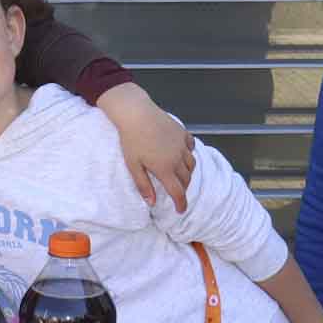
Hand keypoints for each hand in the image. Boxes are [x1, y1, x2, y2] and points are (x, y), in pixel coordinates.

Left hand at [97, 83, 194, 209]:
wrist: (136, 112)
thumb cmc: (130, 139)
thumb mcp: (133, 165)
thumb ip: (143, 185)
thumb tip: (151, 203)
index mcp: (165, 168)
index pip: (178, 191)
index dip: (181, 203)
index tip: (180, 210)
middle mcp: (177, 158)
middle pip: (186, 179)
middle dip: (183, 188)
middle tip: (176, 191)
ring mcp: (181, 144)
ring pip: (191, 164)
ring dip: (187, 172)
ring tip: (180, 174)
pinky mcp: (182, 132)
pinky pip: (191, 146)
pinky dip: (189, 153)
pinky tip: (182, 153)